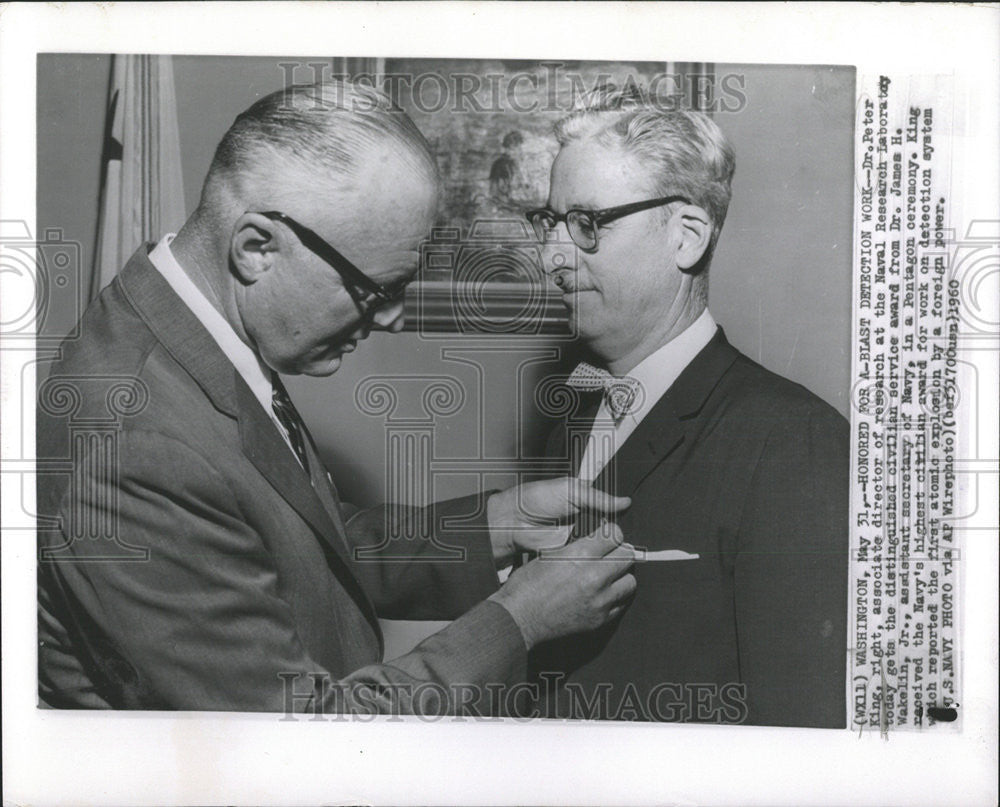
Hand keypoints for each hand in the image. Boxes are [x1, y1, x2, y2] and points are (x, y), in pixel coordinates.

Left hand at [486, 477, 630, 563]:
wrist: (515, 521)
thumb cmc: (537, 498)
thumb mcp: (570, 489)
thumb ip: (598, 497)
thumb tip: (625, 501)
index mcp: (589, 500)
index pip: (613, 507)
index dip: (623, 512)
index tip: (635, 515)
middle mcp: (588, 519)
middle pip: (613, 526)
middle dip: (617, 530)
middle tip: (622, 532)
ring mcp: (582, 537)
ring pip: (604, 543)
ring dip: (608, 543)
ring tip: (615, 543)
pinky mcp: (575, 553)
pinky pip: (590, 555)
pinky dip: (595, 555)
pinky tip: (603, 553)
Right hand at [488, 522, 636, 649]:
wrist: (519, 618)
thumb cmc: (528, 585)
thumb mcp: (550, 555)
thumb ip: (578, 547)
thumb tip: (598, 540)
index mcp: (580, 556)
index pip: (615, 535)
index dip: (612, 533)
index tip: (609, 537)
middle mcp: (594, 577)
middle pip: (628, 556)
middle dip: (620, 552)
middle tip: (611, 554)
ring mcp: (600, 601)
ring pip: (630, 581)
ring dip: (622, 576)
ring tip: (610, 575)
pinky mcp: (600, 619)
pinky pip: (622, 603)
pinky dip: (616, 597)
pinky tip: (603, 594)